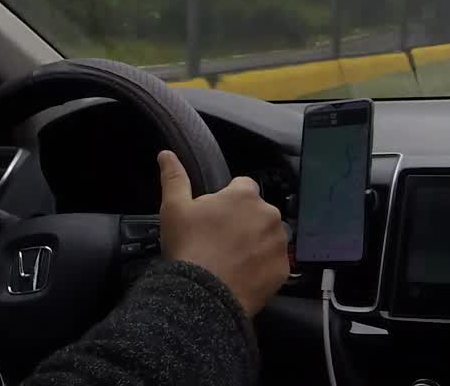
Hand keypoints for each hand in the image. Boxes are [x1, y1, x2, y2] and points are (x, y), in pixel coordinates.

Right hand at [157, 151, 287, 315]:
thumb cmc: (188, 247)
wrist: (203, 295)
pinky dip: (262, 266)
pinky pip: (274, 261)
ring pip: (268, 236)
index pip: (242, 186)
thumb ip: (174, 177)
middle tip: (220, 241)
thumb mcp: (174, 209)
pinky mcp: (283, 267)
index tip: (214, 217)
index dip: (227, 200)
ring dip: (256, 242)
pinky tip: (243, 274)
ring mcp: (279, 242)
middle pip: (257, 212)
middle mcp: (269, 213)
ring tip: (231, 260)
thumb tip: (165, 153)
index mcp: (245, 195)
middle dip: (243, 221)